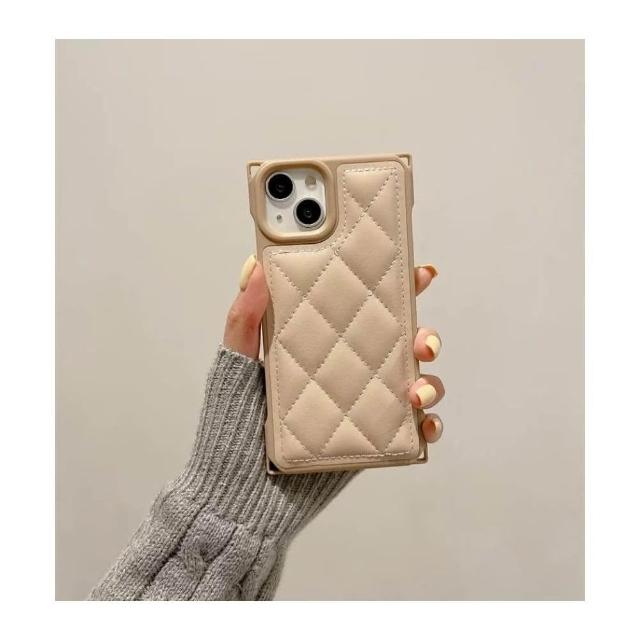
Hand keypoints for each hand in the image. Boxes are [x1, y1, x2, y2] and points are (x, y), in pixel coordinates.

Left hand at [224, 255, 444, 444]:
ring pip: (415, 383)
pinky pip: (413, 431)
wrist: (239, 490)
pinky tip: (423, 424)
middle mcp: (351, 370)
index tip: (419, 274)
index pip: (365, 308)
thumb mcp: (237, 363)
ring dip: (430, 382)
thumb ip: (245, 318)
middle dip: (425, 335)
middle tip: (422, 343)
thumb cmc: (233, 422)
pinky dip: (429, 425)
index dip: (397, 288)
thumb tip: (256, 267)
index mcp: (325, 344)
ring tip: (415, 393)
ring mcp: (365, 405)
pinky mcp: (373, 440)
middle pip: (402, 344)